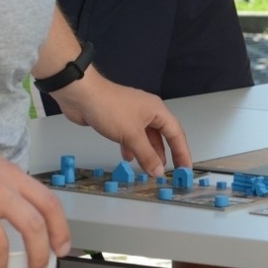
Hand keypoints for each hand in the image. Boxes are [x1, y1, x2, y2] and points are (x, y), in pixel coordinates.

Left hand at [50, 69, 191, 176]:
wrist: (82, 95)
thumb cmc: (109, 107)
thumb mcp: (132, 135)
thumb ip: (147, 155)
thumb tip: (158, 171)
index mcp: (157, 111)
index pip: (176, 134)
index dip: (182, 152)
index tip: (185, 168)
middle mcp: (148, 112)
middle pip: (163, 136)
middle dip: (166, 154)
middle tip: (170, 171)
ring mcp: (133, 115)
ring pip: (146, 138)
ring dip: (148, 153)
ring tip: (150, 168)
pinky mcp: (118, 120)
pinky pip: (131, 137)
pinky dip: (132, 148)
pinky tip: (128, 158)